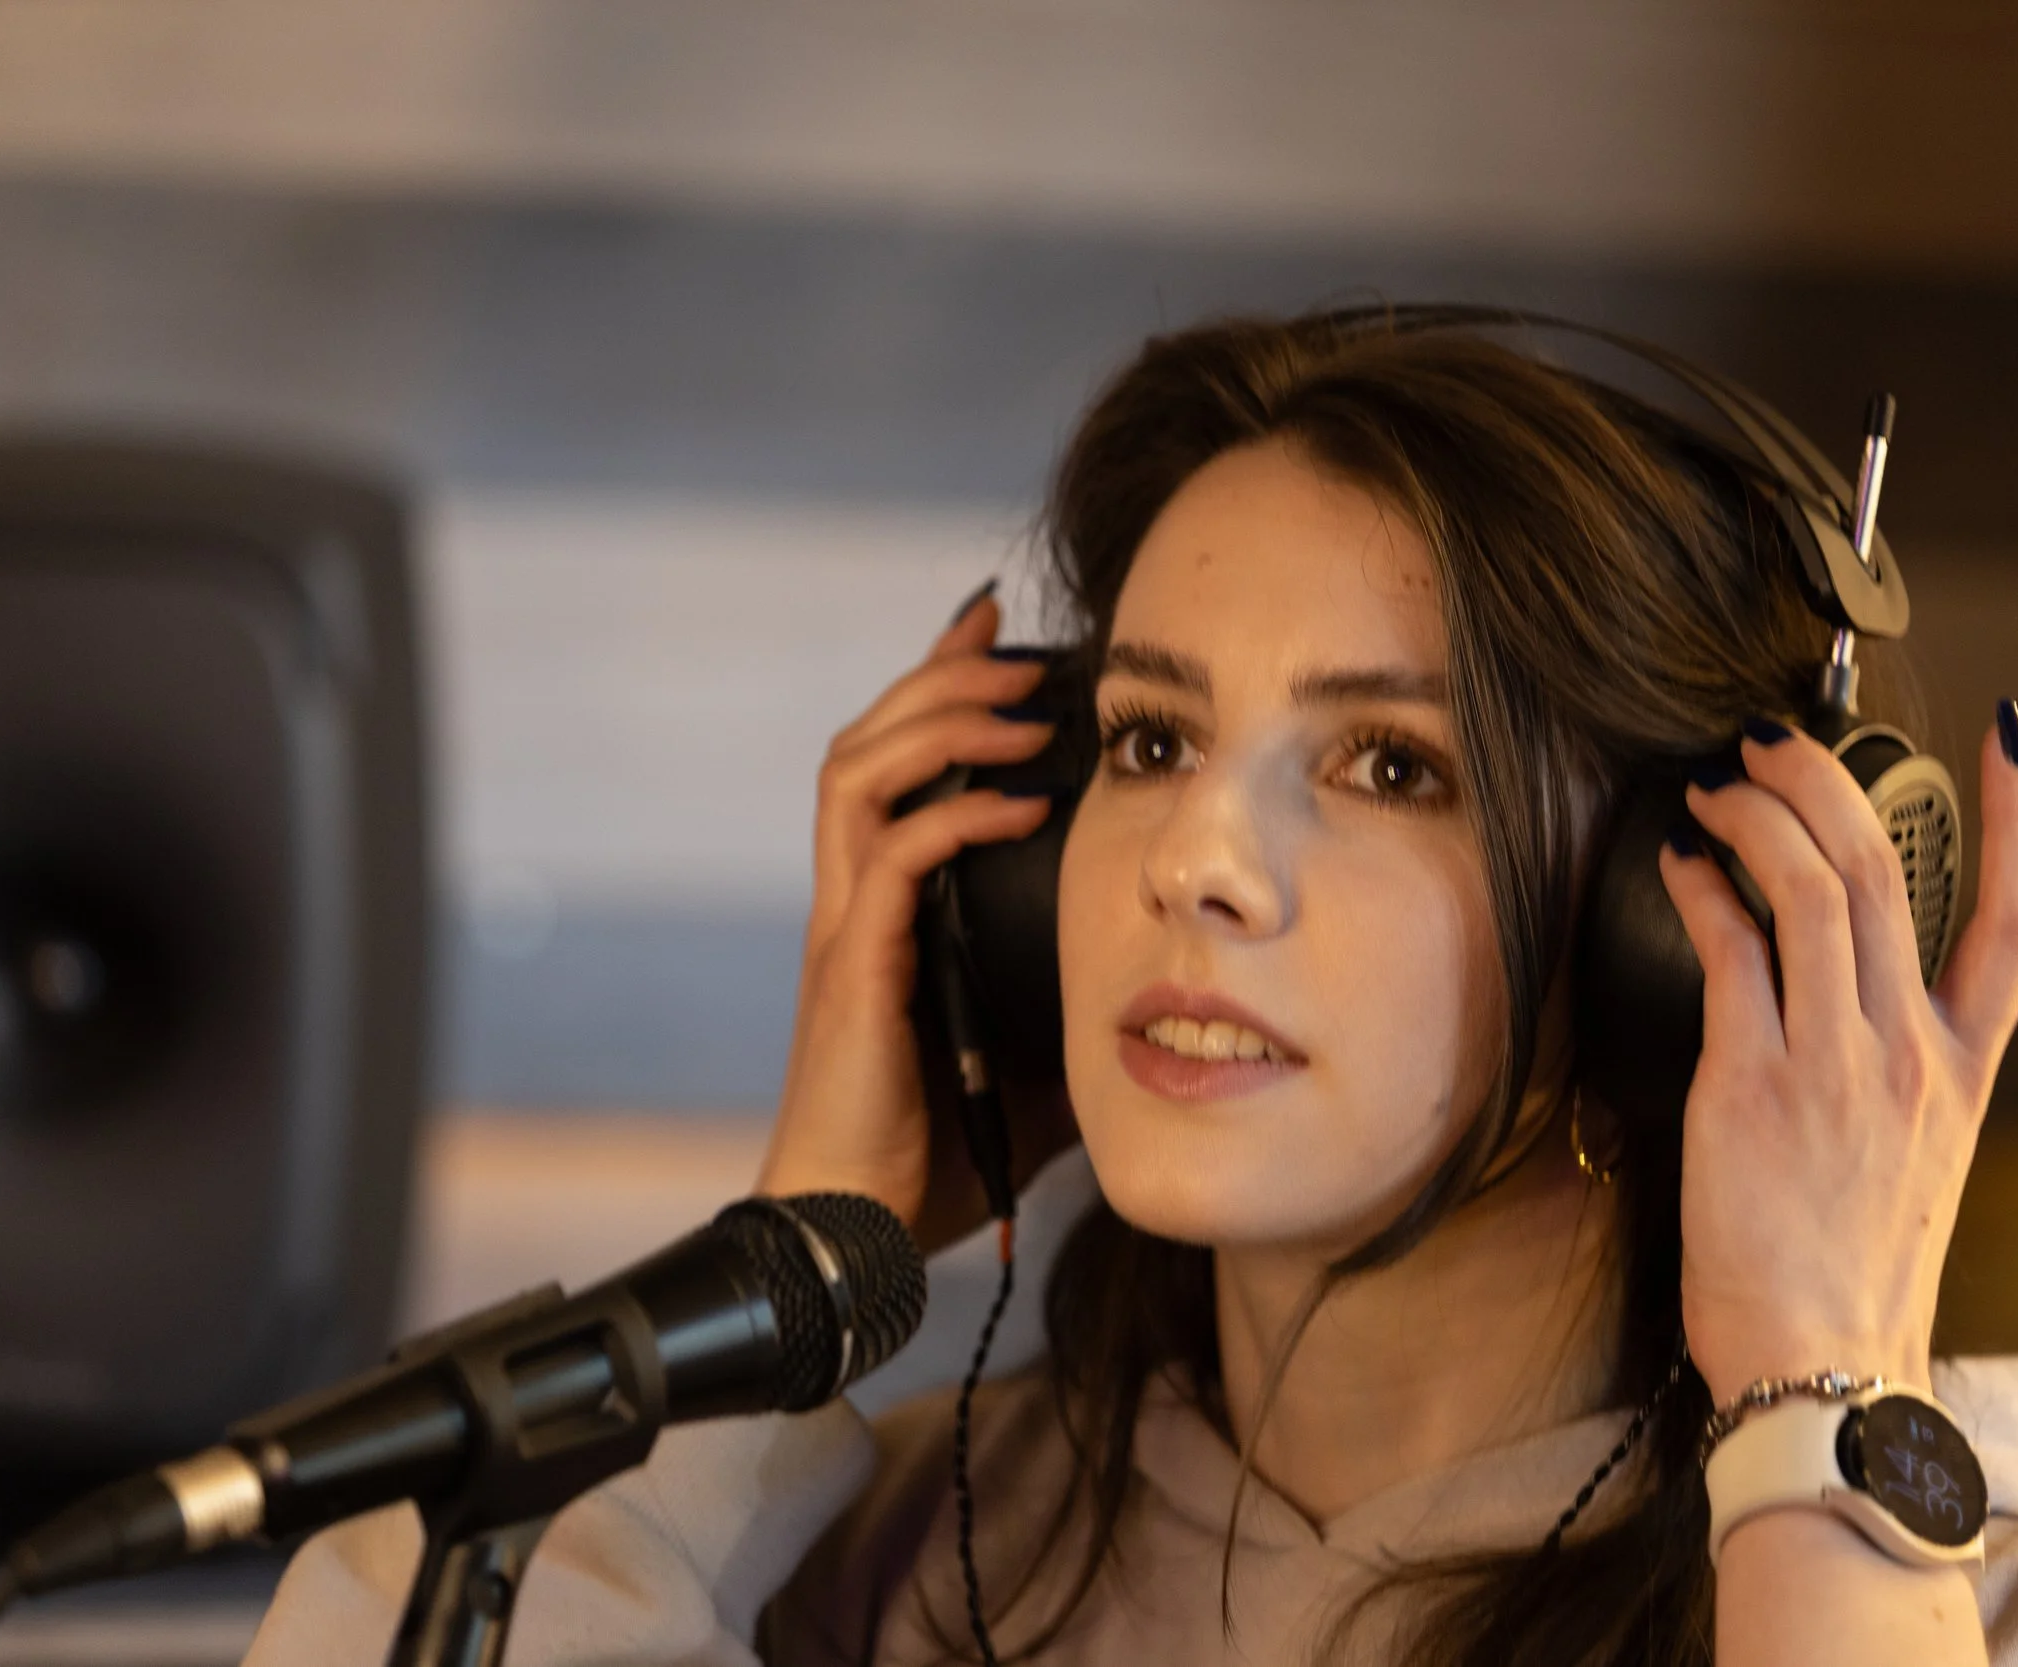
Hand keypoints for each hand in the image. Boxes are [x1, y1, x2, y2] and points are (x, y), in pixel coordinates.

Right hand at [754, 586, 1056, 1238]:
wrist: (858, 1234)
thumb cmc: (937, 1154)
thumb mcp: (1034, 1054)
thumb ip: (1074, 998)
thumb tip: (1171, 985)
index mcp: (883, 910)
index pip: (893, 765)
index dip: (936, 687)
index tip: (997, 631)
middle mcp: (852, 903)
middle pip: (867, 742)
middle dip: (939, 678)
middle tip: (1012, 647)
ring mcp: (846, 930)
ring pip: (860, 775)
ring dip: (941, 724)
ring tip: (1019, 706)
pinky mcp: (854, 971)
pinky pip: (893, 860)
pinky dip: (956, 817)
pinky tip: (1023, 805)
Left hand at [1661, 705, 2017, 1403]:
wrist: (1820, 1368)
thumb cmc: (1845, 1276)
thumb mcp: (1906, 1162)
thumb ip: (1885, 1070)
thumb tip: (1826, 999)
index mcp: (1960, 1072)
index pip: (2016, 923)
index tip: (2009, 743)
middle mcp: (1910, 1056)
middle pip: (1886, 872)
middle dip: (1825, 780)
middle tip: (1769, 742)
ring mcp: (1837, 1066)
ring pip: (1814, 891)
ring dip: (1755, 817)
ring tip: (1713, 789)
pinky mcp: (1754, 1086)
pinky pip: (1732, 953)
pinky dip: (1702, 892)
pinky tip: (1677, 868)